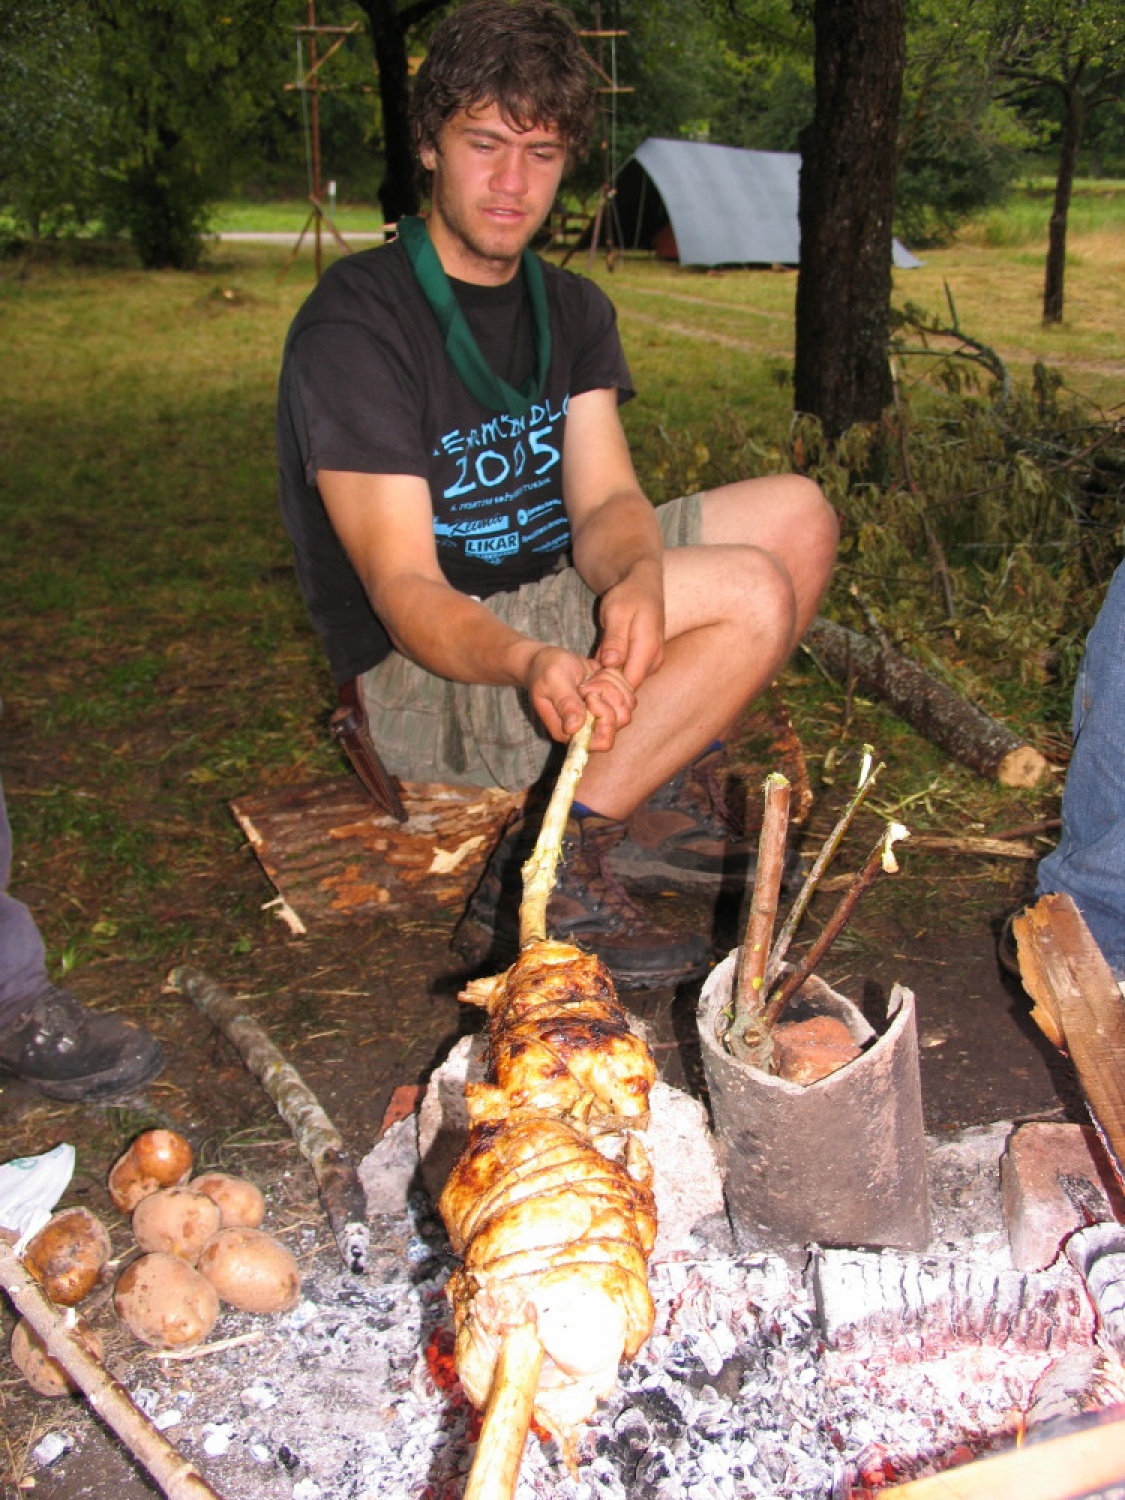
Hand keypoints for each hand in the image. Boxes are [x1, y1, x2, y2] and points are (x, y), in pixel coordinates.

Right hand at [526, 647, 635, 750]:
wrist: (549, 661)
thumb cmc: (545, 671)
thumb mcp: (552, 682)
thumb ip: (565, 704)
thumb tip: (574, 729)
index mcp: (570, 733)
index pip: (602, 741)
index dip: (603, 716)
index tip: (588, 695)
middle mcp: (588, 730)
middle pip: (620, 722)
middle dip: (608, 695)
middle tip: (586, 684)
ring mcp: (602, 717)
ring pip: (627, 707)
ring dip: (612, 685)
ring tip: (590, 678)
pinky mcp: (611, 703)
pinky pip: (630, 694)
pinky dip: (617, 679)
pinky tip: (598, 674)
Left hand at [594, 566, 665, 688]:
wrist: (643, 586)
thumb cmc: (628, 596)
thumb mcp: (616, 613)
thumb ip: (614, 640)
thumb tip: (610, 664)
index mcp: (647, 649)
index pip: (630, 684)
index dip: (609, 688)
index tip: (588, 684)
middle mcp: (654, 660)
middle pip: (629, 687)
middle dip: (607, 685)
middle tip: (586, 675)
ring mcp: (652, 663)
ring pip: (628, 682)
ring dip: (609, 678)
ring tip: (593, 666)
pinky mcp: (647, 662)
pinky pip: (629, 673)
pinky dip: (613, 671)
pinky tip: (601, 661)